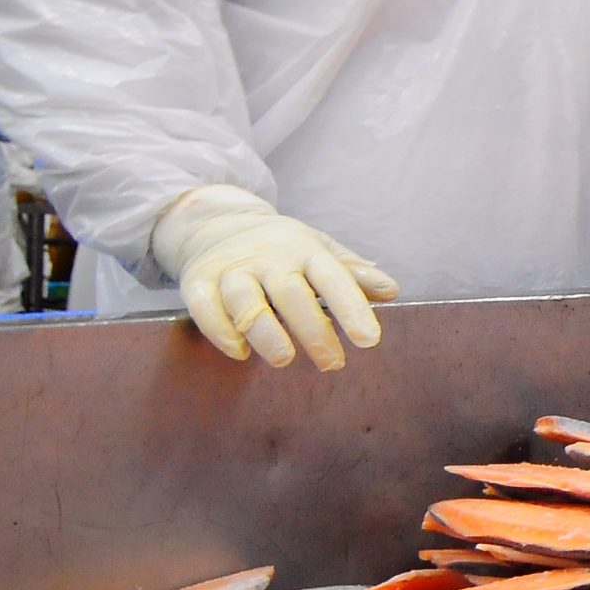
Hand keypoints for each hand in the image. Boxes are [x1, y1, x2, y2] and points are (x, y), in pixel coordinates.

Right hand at [148, 184, 396, 371]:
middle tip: (333, 364)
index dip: (351, 308)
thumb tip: (391, 290)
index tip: (369, 341)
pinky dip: (220, 330)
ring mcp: (230, 268)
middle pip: (290, 293)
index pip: (332, 277)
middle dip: (312, 330)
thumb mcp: (320, 250)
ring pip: (244, 299)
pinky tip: (240, 353)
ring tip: (285, 359)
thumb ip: (352, 272)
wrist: (217, 225)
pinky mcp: (198, 281)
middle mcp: (266, 257)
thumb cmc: (281, 248)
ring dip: (265, 331)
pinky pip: (204, 306)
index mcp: (303, 249)